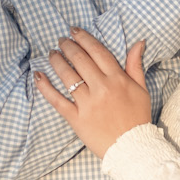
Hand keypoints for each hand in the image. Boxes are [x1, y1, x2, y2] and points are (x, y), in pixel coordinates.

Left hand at [34, 31, 151, 158]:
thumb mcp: (141, 89)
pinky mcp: (76, 118)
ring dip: (57, 61)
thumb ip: (136, 65)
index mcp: (117, 79)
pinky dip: (46, 88)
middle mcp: (101, 88)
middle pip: (80, 60)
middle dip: (68, 47)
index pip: (98, 52)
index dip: (84, 38)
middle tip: (61, 40)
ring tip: (51, 54)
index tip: (74, 31)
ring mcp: (87, 104)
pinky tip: (38, 76)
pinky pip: (57, 101)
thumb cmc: (138, 118)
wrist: (132, 148)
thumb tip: (138, 42)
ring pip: (68, 76)